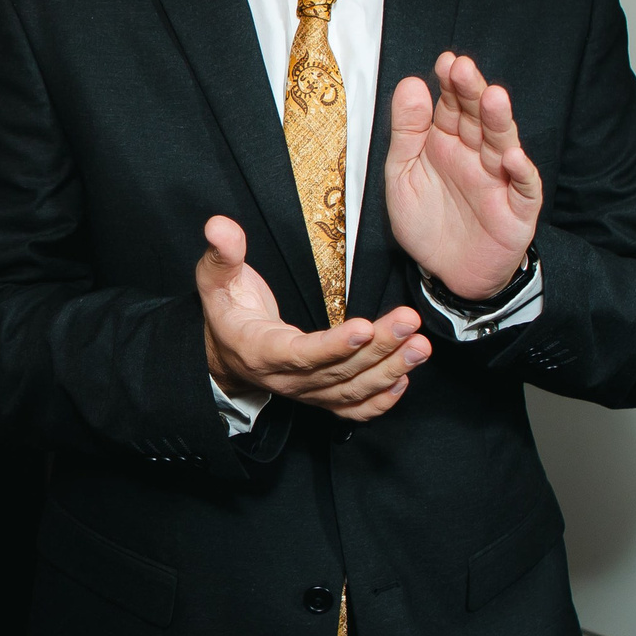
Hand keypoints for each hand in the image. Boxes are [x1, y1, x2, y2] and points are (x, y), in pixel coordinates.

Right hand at [196, 216, 428, 420]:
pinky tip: (404, 379)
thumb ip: (222, 253)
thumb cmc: (226, 311)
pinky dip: (380, 400)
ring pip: (352, 390)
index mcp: (259, 351)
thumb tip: (219, 225)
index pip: (299, 353)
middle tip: (409, 322)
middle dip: (378, 348)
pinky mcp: (320, 398)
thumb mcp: (215, 279)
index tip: (364, 328)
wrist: (225, 352)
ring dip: (390, 370)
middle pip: (337, 371)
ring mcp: (305, 392)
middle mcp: (285, 379)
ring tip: (420, 346)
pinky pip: (352, 410)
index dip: (332, 346)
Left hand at [385, 52, 541, 299]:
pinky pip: (524, 187)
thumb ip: (406, 133)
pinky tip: (511, 156)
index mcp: (447, 143)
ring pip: (502, 144)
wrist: (448, 275)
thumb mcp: (402, 176)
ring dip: (499, 122)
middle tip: (463, 68)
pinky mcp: (517, 209)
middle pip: (478, 119)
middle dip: (472, 93)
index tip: (445, 62)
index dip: (450, 85)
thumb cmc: (426, 223)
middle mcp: (476, 155)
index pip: (452, 106)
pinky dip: (521, 172)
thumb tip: (411, 84)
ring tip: (494, 98)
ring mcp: (499, 180)